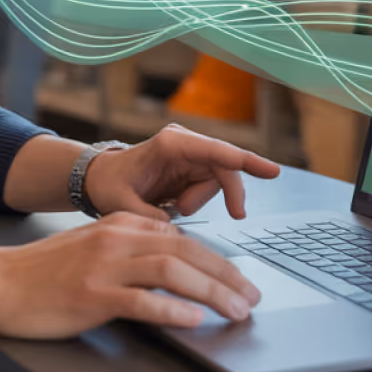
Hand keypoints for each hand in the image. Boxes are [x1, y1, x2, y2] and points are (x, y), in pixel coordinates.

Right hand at [0, 212, 260, 337]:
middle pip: (185, 250)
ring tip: (236, 310)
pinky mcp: (91, 294)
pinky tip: (192, 320)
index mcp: (119, 222)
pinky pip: (140, 301)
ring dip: (211, 291)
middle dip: (225, 274)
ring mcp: (103, 265)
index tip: (238, 278)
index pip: (180, 236)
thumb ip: (128, 247)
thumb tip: (169, 260)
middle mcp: (116, 237)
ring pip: (171, 271)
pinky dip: (170, 310)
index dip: (215, 259)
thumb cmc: (43, 271)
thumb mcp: (91, 245)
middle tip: (251, 296)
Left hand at [83, 124, 280, 222]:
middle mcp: (184, 143)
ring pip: (219, 179)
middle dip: (231, 192)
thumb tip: (174, 228)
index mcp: (169, 144)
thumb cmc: (109, 185)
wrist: (100, 178)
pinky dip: (198, 200)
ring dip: (201, 201)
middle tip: (238, 215)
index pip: (214, 151)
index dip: (243, 161)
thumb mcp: (122, 205)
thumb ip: (149, 218)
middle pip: (225, 166)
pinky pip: (211, 185)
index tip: (271, 171)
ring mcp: (190, 152)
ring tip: (172, 208)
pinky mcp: (192, 164)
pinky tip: (175, 204)